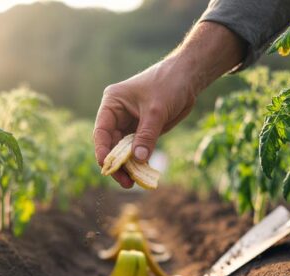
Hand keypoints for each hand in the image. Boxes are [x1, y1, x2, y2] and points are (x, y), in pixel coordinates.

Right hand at [93, 59, 196, 187]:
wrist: (188, 78)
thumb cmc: (168, 85)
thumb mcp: (156, 111)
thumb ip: (146, 135)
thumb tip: (137, 159)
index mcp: (112, 104)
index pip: (102, 131)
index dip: (103, 151)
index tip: (107, 167)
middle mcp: (117, 115)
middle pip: (111, 145)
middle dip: (117, 164)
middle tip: (126, 182)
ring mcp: (129, 124)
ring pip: (123, 151)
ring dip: (127, 166)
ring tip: (133, 183)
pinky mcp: (142, 131)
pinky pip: (137, 150)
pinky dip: (139, 162)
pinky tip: (142, 174)